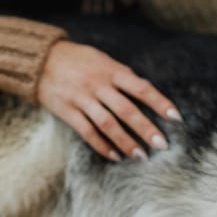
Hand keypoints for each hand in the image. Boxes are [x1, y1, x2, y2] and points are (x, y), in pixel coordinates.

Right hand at [37, 40, 181, 160]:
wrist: (40, 59)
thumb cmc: (77, 59)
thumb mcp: (102, 59)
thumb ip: (122, 75)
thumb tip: (146, 89)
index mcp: (111, 70)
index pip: (141, 88)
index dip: (160, 103)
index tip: (176, 118)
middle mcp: (98, 85)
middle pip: (126, 110)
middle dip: (146, 129)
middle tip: (162, 145)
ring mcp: (81, 99)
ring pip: (108, 125)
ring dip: (126, 142)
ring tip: (141, 156)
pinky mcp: (67, 111)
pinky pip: (87, 132)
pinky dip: (102, 146)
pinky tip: (115, 156)